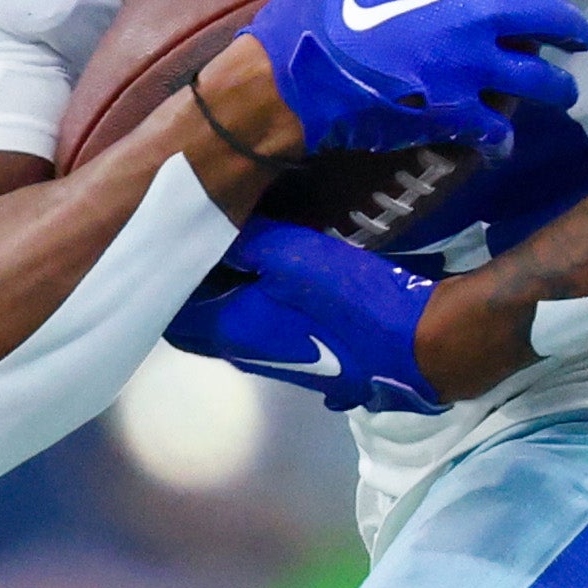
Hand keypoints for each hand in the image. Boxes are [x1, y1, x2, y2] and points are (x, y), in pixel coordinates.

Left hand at [166, 220, 451, 414]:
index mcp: (231, 332)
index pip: (170, 313)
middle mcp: (247, 355)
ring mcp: (281, 362)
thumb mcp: (293, 256)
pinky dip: (257, 301)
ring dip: (227, 293)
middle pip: (198, 322)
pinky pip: (265, 328)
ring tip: (235, 248)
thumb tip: (211, 225)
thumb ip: (245, 241)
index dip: (163, 278)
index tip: (165, 240)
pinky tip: (277, 274)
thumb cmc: (354, 301)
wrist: (424, 346)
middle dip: (192, 285)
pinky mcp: (311, 359)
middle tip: (198, 238)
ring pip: (233, 324)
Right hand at [266, 0, 587, 150]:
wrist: (294, 77)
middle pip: (551, 17)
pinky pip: (495, 129)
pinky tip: (502, 141)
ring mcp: (470, 69)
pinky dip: (501, 137)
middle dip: (573, 26)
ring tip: (563, 90)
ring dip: (558, 86)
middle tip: (579, 34)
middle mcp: (476, 15)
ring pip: (540, 81)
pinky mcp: (455, 113)